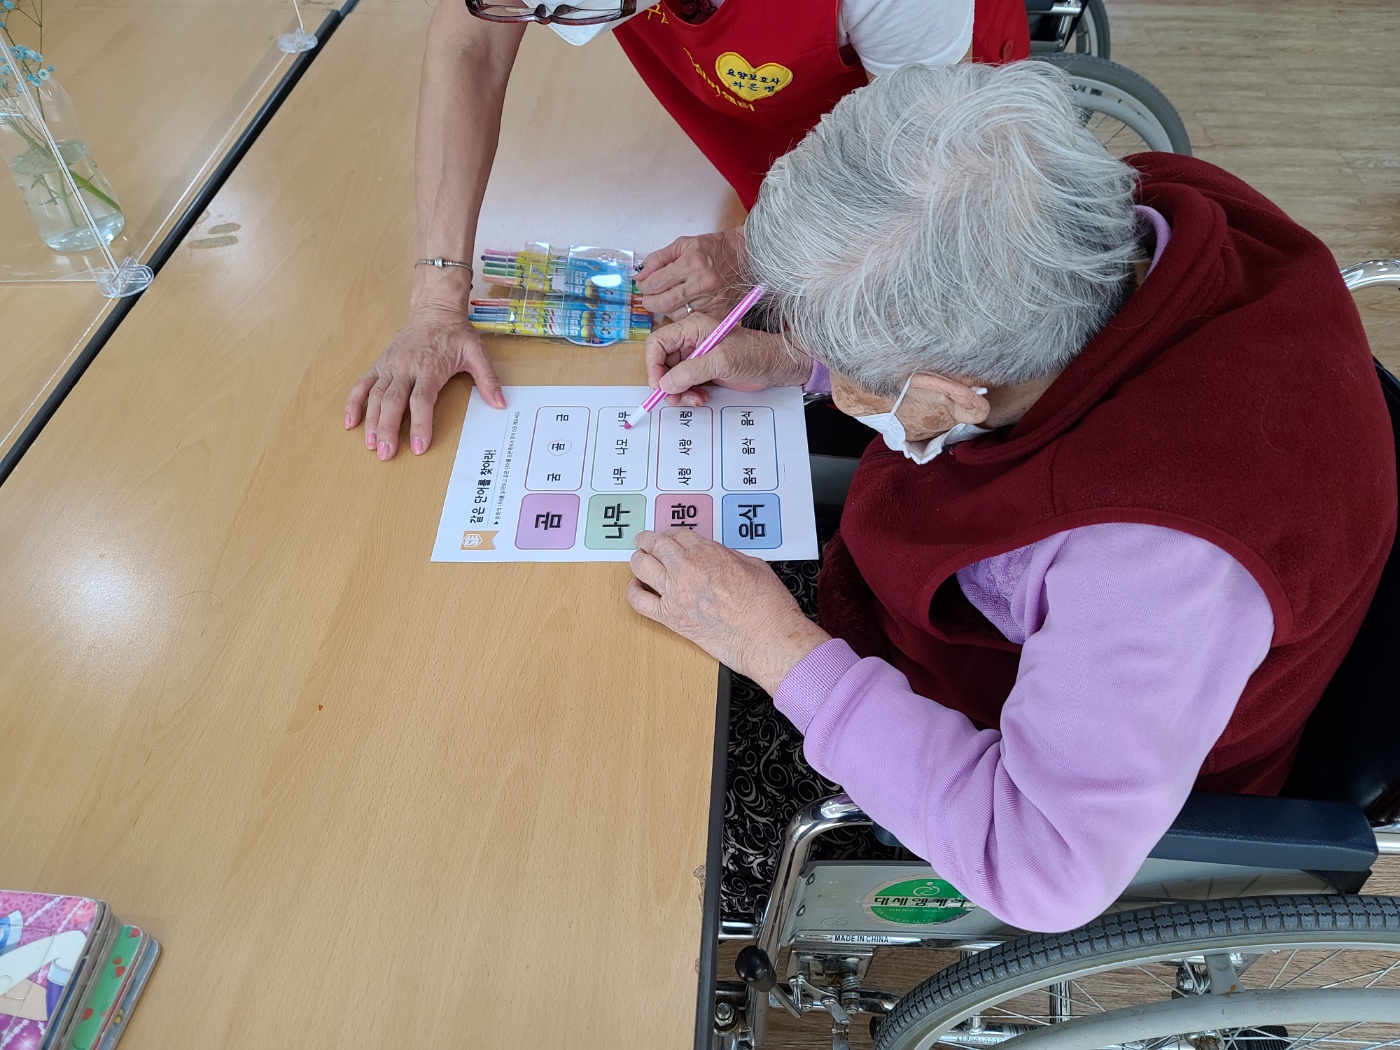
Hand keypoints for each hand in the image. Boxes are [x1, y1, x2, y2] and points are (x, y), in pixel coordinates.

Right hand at [344, 307, 504, 460]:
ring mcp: (390, 366)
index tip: (418, 446)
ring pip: (375, 396)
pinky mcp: (380, 365)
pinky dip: (353, 402)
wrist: (435, 310)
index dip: (419, 424)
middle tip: (385, 453)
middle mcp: (405, 367)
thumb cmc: (455, 334)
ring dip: (371, 421)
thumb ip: (488, 379)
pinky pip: (362, 384)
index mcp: (429, 367)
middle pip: (392, 402)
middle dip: (388, 428)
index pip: (421, 400)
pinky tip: (350, 422)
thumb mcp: (477, 353)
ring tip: (370, 444)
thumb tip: (500, 403)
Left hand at [628, 529, 829, 693]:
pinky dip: (633, 592)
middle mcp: (686, 569)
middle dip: (649, 541)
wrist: (766, 637)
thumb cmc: (766, 605)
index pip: (678, 534)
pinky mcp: (671, 618)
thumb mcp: (752, 564)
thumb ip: (727, 556)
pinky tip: (636, 587)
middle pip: (655, 545)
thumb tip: (716, 556)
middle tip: (646, 541)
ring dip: (639, 559)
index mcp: (707, 553)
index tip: (671, 537)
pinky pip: (639, 602)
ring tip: (640, 559)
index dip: (672, 534)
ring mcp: (675, 594)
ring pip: (641, 566)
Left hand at [635, 228, 747, 318]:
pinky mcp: (718, 312)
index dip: (644, 285)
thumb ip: (659, 259)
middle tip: (648, 296)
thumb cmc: (715, 248)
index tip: (643, 284)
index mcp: (692, 263)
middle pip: (662, 303)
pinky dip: (682, 314)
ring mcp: (711, 301)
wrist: (746, 256)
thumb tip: (639, 274)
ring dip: (665, 308)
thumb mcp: (684, 244)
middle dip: (649, 301)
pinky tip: (683, 304)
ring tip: (667, 297)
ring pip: (675, 314)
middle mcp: (702, 284)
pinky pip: (691, 319)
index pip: (656, 283)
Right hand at [646, 314, 810, 407]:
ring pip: (672, 377)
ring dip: (678, 393)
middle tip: (677, 399)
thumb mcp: (723, 361)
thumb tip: (666, 383)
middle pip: (662, 363)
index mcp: (692, 328)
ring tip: (696, 399)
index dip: (653, 364)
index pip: (658, 343)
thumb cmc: (756, 354)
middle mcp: (691, 341)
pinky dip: (688, 395)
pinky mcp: (703, 371)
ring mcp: (696, 357)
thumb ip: (692, 371)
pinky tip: (702, 397)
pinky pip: (685, 385)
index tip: (660, 385)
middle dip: (667, 384)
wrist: (777, 366)